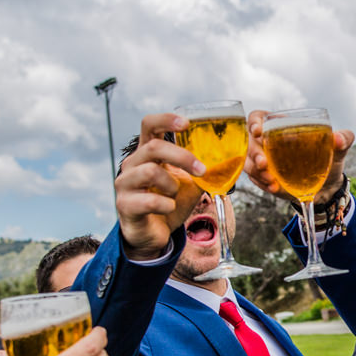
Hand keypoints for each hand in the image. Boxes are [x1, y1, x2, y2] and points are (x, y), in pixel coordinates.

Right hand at [116, 112, 207, 258]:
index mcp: (147, 153)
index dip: (166, 120)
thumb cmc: (168, 203)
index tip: (187, 123)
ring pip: (150, 172)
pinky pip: (149, 200)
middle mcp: (132, 164)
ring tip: (175, 195)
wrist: (153, 235)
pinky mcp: (124, 205)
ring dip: (172, 185)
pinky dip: (167, 205)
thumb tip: (231, 161)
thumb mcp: (190, 184)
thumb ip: (203, 171)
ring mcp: (125, 183)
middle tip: (201, 170)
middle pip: (153, 147)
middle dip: (182, 157)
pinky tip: (169, 208)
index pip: (149, 125)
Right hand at [245, 109, 354, 208]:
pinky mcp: (263, 178)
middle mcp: (266, 142)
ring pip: (248, 162)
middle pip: (248, 141)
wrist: (326, 187)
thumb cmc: (329, 159)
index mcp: (280, 126)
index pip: (258, 117)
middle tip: (264, 163)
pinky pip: (255, 179)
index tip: (258, 131)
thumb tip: (338, 139)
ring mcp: (262, 161)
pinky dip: (262, 183)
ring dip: (256, 171)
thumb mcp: (338, 149)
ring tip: (271, 180)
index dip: (254, 122)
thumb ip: (343, 139)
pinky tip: (274, 188)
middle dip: (253, 152)